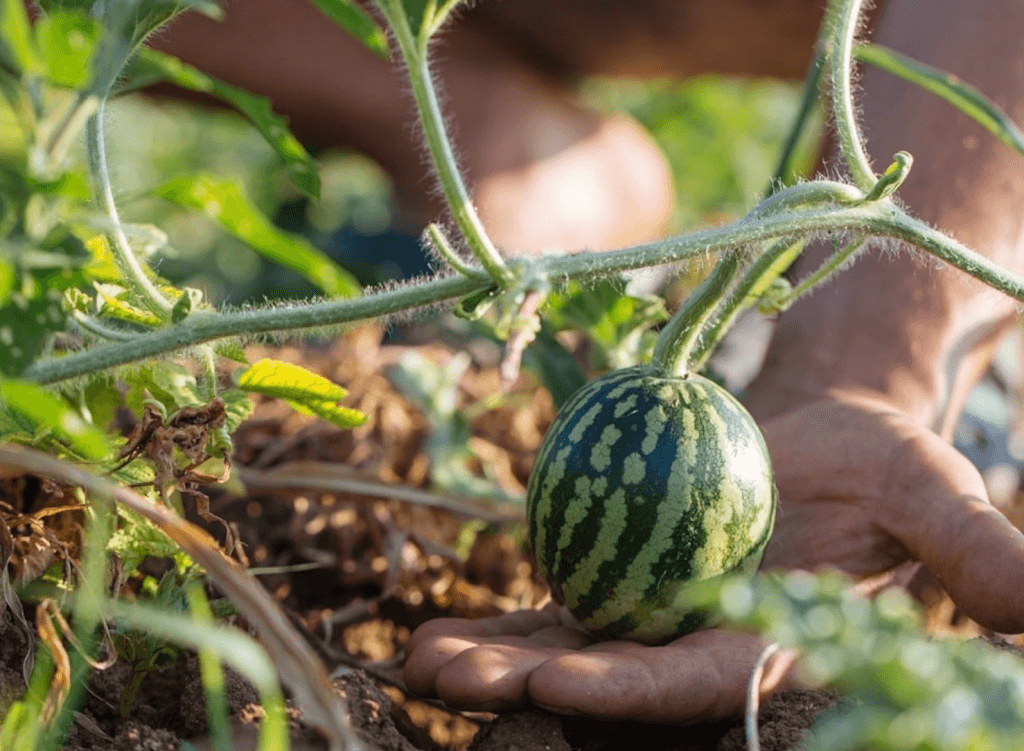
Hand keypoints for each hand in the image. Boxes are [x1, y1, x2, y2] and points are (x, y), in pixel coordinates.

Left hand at [402, 391, 1023, 721]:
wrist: (837, 440)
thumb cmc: (890, 473)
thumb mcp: (936, 495)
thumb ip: (973, 552)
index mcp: (773, 649)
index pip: (696, 681)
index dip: (630, 687)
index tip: (559, 678)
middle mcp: (704, 645)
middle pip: (608, 672)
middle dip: (525, 681)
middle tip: (438, 678)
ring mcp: (659, 612)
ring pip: (568, 638)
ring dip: (493, 651)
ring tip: (414, 659)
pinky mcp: (630, 572)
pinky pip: (561, 589)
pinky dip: (504, 606)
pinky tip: (438, 613)